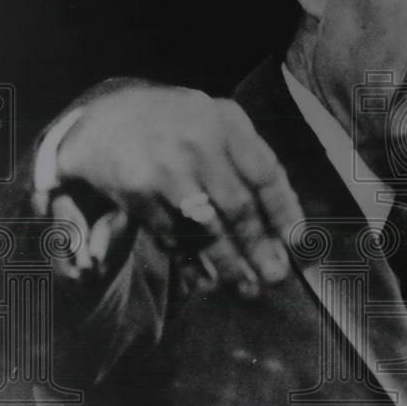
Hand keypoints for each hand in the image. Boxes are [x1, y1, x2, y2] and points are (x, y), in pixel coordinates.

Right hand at [55, 85, 304, 294]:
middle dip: (258, 248)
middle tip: (275, 278)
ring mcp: (165, 166)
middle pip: (238, 206)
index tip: (299, 245)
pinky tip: (208, 281)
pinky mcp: (137, 191)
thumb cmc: (179, 128)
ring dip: (229, 264)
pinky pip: (173, 235)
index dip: (285, 212)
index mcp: (226, 121)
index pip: (266, 173)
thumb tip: (284, 226)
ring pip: (205, 227)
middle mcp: (198, 141)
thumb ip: (250, 163)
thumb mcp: (217, 125)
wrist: (107, 117)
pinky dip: (192, 262)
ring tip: (247, 288)